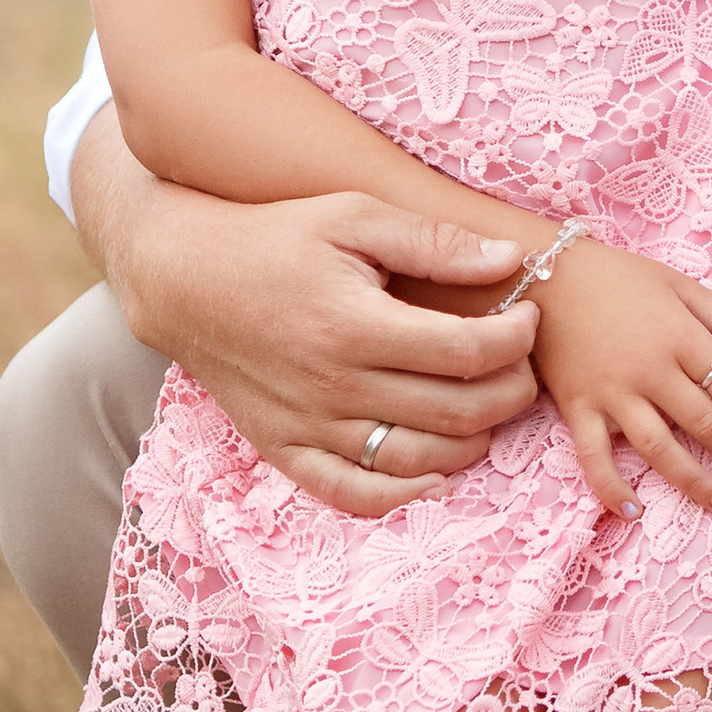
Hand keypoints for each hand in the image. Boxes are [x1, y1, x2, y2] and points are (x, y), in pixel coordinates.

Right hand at [75, 114, 541, 516]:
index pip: (468, 352)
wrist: (184, 279)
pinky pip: (354, 494)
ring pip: (419, 460)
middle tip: (520, 365)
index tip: (527, 316)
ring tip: (487, 407)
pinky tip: (436, 474)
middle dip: (509, 391)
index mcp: (355, 324)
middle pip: (455, 412)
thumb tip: (510, 258)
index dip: (516, 339)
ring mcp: (309, 426)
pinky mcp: (285, 449)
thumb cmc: (273, 237)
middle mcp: (334, 385)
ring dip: (472, 442)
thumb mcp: (351, 215)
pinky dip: (404, 496)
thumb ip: (432, 241)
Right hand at [533, 239, 711, 516]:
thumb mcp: (679, 285)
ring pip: (661, 449)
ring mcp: (613, 394)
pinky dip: (610, 487)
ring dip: (696, 482)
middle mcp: (651, 372)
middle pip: (707, 424)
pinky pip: (593, 457)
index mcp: (681, 338)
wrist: (545, 273)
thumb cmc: (617, 276)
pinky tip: (634, 511)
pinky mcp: (578, 408)